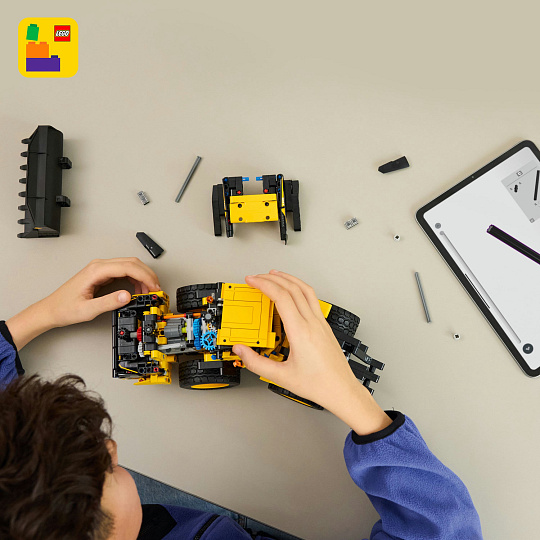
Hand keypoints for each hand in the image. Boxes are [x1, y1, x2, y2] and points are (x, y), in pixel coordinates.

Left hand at [6, 258, 159, 349]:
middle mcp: (99, 266)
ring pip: (130, 265)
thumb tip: (127, 296)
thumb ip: (108, 303)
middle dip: (148, 275)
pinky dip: (136, 279)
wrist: (52, 310)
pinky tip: (139, 290)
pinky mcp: (103, 274)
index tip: (154, 287)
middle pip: (132, 263)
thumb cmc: (65, 308)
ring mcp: (101, 269)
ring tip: (149, 292)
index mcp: (96, 271)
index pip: (128, 267)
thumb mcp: (88, 310)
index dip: (145, 276)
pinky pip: (125, 271)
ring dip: (143, 277)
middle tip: (156, 289)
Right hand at [232, 271, 391, 434]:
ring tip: (274, 275)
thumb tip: (241, 350)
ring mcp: (321, 323)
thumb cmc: (318, 384)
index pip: (281, 297)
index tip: (252, 281)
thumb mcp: (281, 377)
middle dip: (272, 278)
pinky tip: (293, 291)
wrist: (341, 390)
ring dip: (288, 278)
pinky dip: (299, 288)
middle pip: (292, 288)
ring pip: (305, 290)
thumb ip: (256, 363)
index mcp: (300, 332)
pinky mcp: (325, 326)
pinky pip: (312, 299)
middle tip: (257, 277)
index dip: (264, 284)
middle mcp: (312, 323)